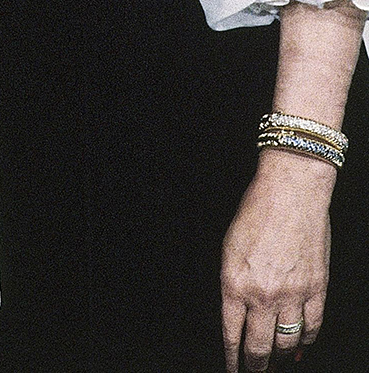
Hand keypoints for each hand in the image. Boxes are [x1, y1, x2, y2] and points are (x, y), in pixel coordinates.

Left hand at [221, 152, 333, 371]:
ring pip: (287, 343)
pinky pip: (312, 327)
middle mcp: (263, 294)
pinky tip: (300, 346)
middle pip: (260, 347)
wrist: (291, 192)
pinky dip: (306, 341)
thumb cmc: (256, 212)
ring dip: (281, 359)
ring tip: (277, 365)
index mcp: (235, 283)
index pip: (232, 334)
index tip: (233, 369)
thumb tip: (239, 314)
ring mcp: (292, 294)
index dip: (233, 358)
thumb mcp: (229, 248)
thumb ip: (232, 283)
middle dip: (256, 366)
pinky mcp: (316, 288)